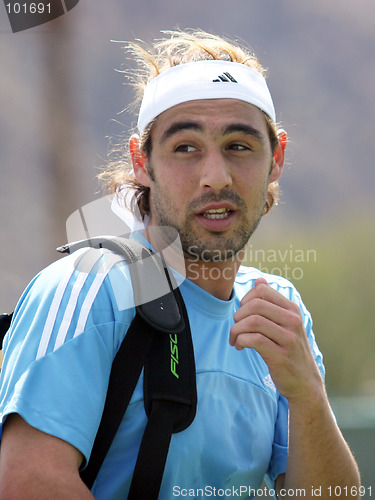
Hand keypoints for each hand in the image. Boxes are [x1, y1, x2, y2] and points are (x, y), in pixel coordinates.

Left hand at [229, 278, 323, 403]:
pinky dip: (241, 341)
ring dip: (237, 330)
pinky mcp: (281, 356)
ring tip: (235, 339)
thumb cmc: (289, 350)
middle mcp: (292, 321)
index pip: (262, 291)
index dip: (245, 299)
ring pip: (252, 322)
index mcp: (292, 309)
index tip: (243, 314)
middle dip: (238, 316)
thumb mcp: (284, 323)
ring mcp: (288, 338)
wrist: (305, 382)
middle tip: (236, 328)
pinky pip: (254, 340)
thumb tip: (259, 280)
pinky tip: (240, 347)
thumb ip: (271, 302)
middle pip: (255, 305)